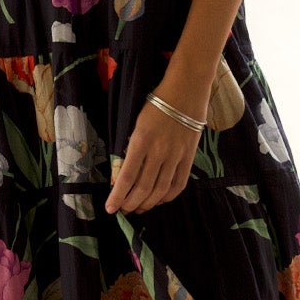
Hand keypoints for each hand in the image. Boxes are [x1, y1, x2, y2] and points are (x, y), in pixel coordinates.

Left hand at [106, 91, 202, 212]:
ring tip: (138, 208)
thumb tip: (123, 175)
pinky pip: (179, 183)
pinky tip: (159, 200)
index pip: (127, 177)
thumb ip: (132, 149)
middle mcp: (158, 151)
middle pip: (143, 188)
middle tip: (123, 210)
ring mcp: (176, 155)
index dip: (118, 196)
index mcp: (141, 141)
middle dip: (130, 203)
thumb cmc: (157, 104)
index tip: (110, 208)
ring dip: (147, 203)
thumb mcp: (137, 124)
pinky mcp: (189, 156)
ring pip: (160, 190)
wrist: (186, 90)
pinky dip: (168, 196)